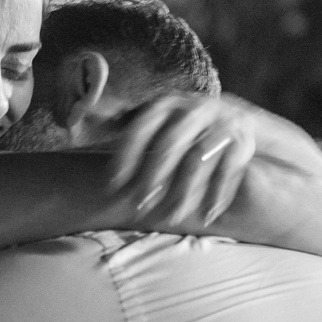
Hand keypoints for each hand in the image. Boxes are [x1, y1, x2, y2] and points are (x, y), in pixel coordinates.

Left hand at [109, 93, 257, 225]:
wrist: (235, 118)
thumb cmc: (181, 125)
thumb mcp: (153, 117)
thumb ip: (121, 119)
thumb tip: (80, 116)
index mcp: (166, 104)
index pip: (142, 127)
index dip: (127, 156)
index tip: (114, 184)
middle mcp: (194, 109)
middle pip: (170, 144)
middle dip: (153, 178)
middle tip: (140, 206)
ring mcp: (221, 123)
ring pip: (199, 161)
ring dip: (184, 192)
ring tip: (172, 217)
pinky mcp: (242, 142)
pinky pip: (230, 171)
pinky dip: (218, 195)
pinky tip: (207, 215)